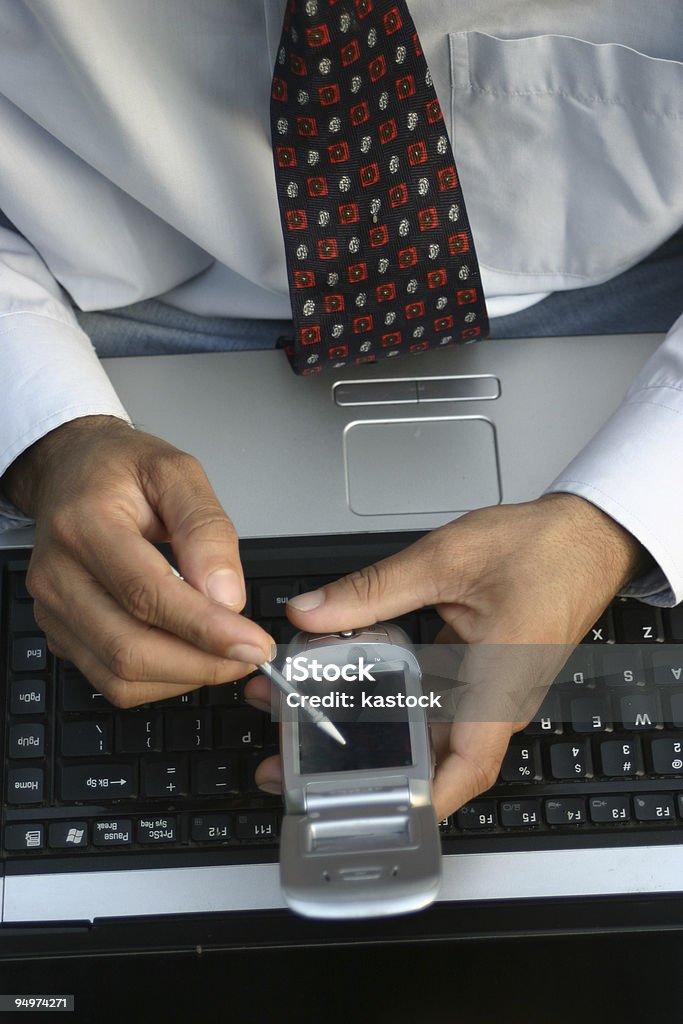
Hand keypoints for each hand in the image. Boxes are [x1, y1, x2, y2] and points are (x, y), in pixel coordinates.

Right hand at [2, 416, 273, 706]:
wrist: (70, 469)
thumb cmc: (119, 468)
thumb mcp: (176, 472)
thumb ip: (206, 529)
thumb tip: (226, 596)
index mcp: (84, 524)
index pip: (145, 593)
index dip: (204, 628)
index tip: (252, 643)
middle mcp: (58, 574)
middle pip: (128, 648)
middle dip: (200, 664)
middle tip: (249, 655)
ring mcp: (53, 609)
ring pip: (119, 676)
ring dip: (183, 678)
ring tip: (226, 656)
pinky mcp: (59, 633)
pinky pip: (110, 680)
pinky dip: (159, 681)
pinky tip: (191, 657)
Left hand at [248, 494, 649, 817]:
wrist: (588, 538)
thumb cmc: (546, 549)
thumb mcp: (447, 559)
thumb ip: (375, 588)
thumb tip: (313, 611)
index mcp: (503, 677)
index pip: (469, 763)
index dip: (426, 798)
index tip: (380, 813)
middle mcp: (503, 697)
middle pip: (441, 756)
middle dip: (378, 770)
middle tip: (308, 765)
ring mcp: (497, 691)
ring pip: (437, 733)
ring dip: (384, 736)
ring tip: (318, 727)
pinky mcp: (489, 678)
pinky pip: (444, 708)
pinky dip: (402, 707)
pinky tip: (362, 696)